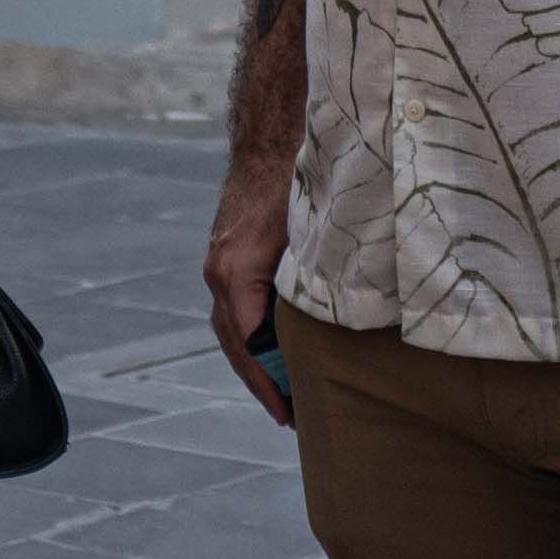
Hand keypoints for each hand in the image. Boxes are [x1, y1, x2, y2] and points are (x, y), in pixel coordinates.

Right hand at [203, 161, 294, 426]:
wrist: (267, 141)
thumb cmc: (294, 182)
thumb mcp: (311, 235)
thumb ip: (317, 281)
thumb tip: (341, 327)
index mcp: (237, 273)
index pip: (248, 345)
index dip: (269, 382)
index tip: (288, 412)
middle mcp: (220, 273)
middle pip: (233, 345)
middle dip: (259, 383)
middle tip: (287, 417)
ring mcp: (217, 265)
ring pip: (229, 329)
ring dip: (252, 363)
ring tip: (281, 395)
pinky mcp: (224, 258)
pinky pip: (233, 310)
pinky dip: (248, 337)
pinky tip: (272, 352)